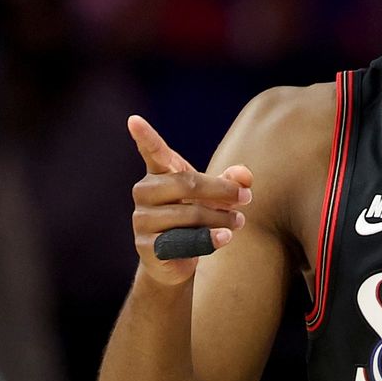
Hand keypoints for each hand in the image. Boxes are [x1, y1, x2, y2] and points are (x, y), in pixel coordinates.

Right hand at [128, 114, 252, 285]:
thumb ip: (231, 181)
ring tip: (238, 221)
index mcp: (158, 173)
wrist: (175, 260)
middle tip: (246, 198)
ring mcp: (142, 219)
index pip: (152, 152)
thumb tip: (244, 177)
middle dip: (221, 191)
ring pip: (190, 215)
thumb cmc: (195, 218)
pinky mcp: (147, 246)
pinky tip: (224, 238)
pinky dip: (208, 240)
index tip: (134, 120)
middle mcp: (144, 192)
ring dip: (221, 219)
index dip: (145, 137)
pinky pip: (184, 240)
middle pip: (187, 184)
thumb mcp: (216, 196)